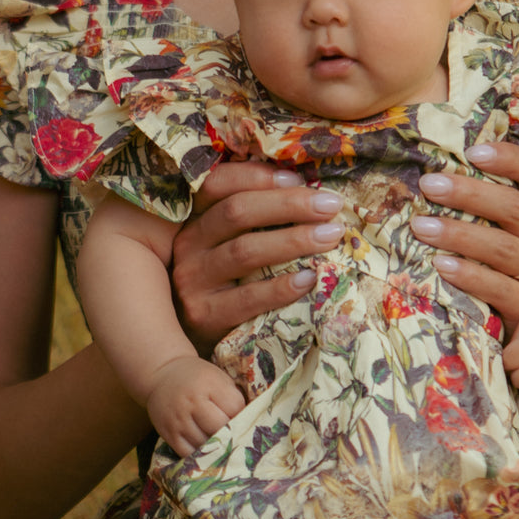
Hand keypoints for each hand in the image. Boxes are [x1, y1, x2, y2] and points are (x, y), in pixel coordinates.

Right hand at [145, 355, 245, 456]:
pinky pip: (189, 453)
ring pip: (206, 443)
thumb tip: (251, 423)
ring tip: (223, 443)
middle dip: (231, 433)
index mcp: (209, 384)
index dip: (242, 415)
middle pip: (221, 428)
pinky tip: (208, 450)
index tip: (243, 418)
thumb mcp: (218, 378)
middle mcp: (192, 402)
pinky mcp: (168, 434)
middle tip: (236, 435)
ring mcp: (179, 419)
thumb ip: (233, 397)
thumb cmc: (198, 378)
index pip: (235, 408)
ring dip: (217, 446)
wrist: (162, 374)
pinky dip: (201, 455)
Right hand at [171, 162, 343, 353]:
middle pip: (237, 212)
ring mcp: (193, 281)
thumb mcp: (225, 244)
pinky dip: (281, 287)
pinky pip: (248, 298)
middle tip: (330, 206)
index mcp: (194, 219)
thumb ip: (251, 219)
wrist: (190, 341)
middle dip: (289, 204)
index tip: (299, 179)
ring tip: (330, 236)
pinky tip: (309, 279)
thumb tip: (306, 191)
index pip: (218, 184)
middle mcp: (187, 246)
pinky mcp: (204, 316)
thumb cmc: (224, 283)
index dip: (258, 177)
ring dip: (293, 240)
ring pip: (245, 251)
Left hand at [410, 143, 518, 331]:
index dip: (510, 159)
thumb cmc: (499, 275)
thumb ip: (482, 212)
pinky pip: (499, 288)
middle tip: (429, 185)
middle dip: (469, 194)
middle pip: (515, 209)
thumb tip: (434, 174)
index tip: (473, 151)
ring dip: (459, 234)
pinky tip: (440, 266)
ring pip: (504, 248)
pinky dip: (468, 274)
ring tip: (421, 227)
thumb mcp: (499, 240)